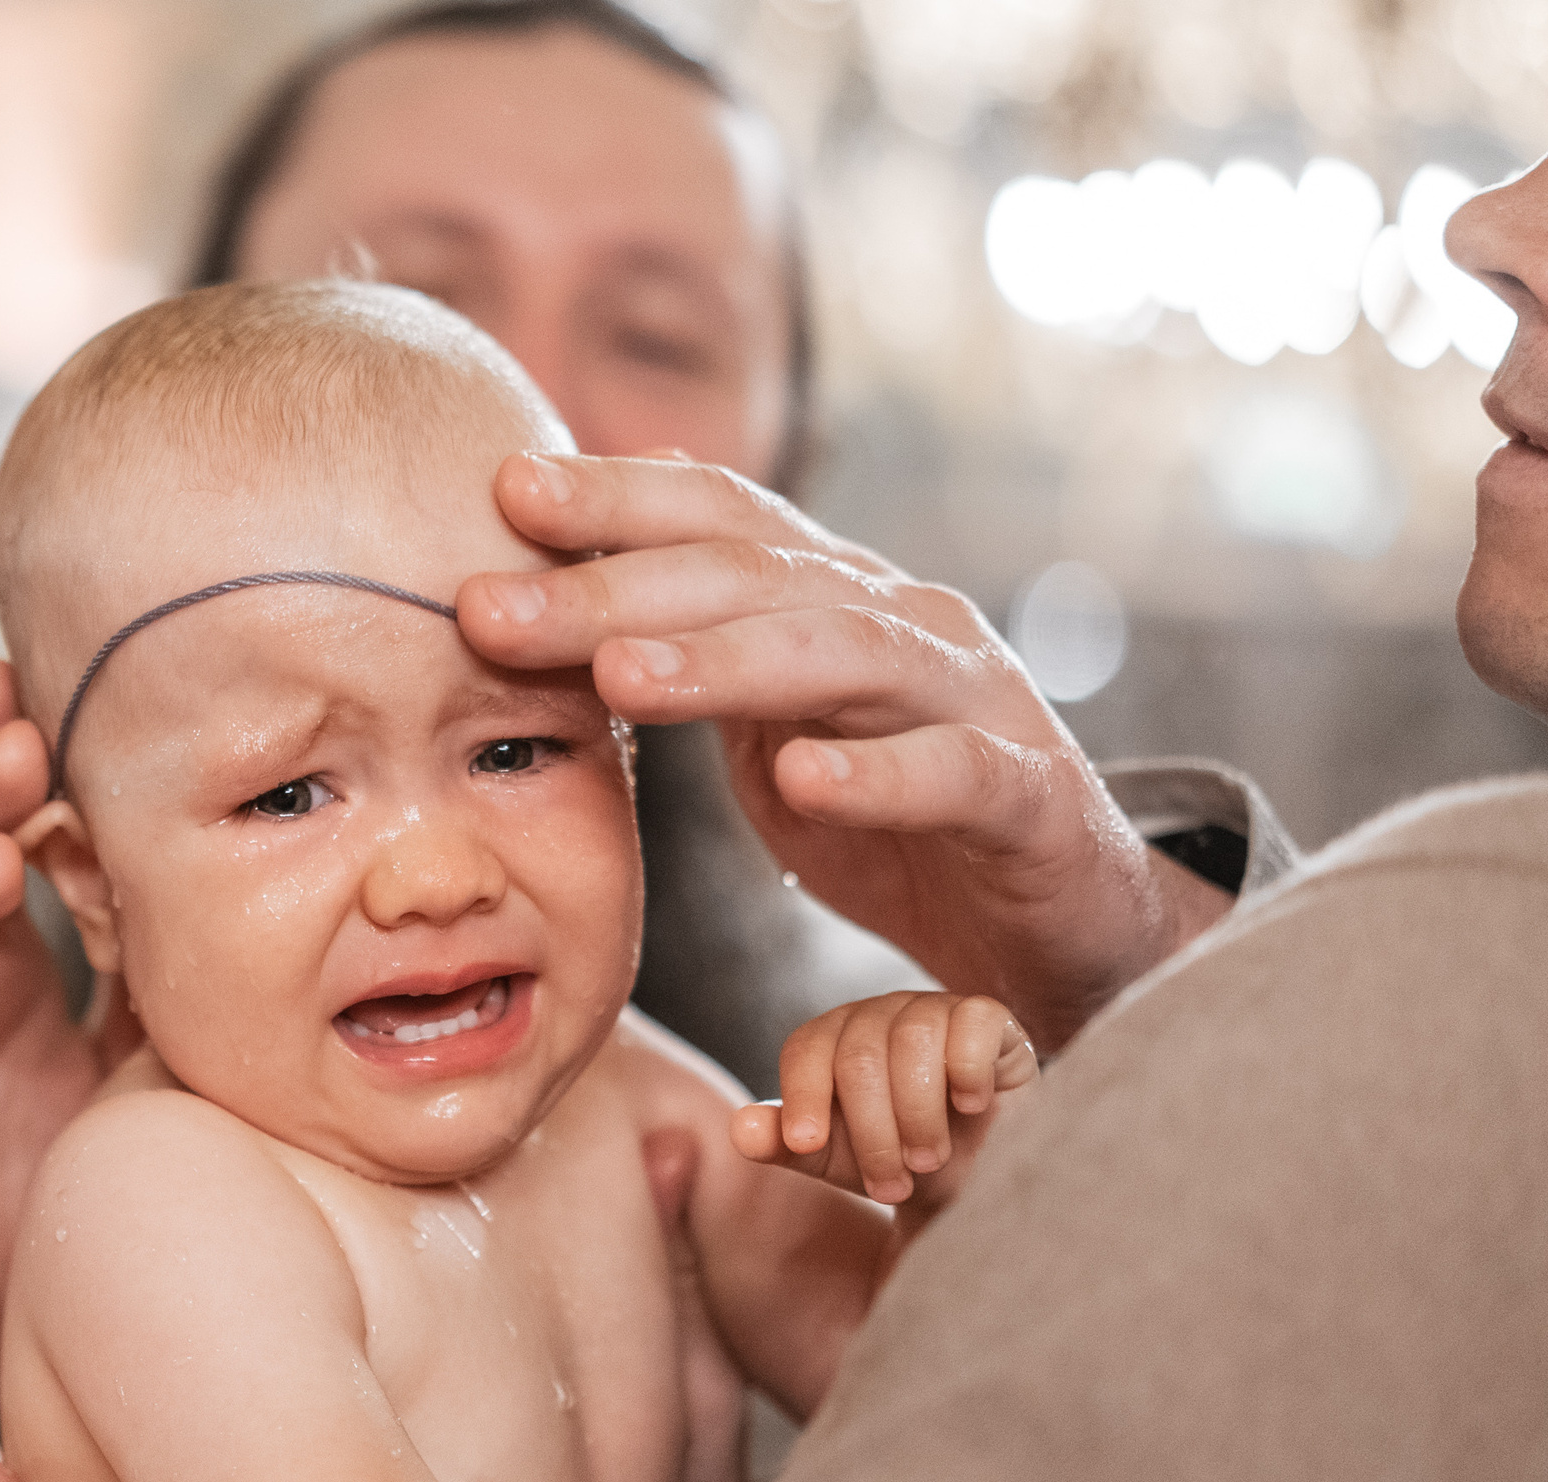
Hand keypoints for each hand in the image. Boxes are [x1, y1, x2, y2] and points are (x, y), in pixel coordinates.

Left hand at [460, 453, 1234, 1053]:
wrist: (1056, 924)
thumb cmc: (896, 819)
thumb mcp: (771, 726)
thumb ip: (690, 653)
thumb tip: (555, 580)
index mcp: (832, 595)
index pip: (718, 515)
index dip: (614, 495)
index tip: (499, 492)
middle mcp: (902, 621)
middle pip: (751, 576)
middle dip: (613, 586)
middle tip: (491, 609)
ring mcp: (973, 700)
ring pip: (843, 654)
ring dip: (723, 660)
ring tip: (617, 675)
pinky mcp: (1029, 797)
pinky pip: (952, 773)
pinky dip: (878, 775)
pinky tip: (805, 782)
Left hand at [731, 992, 1035, 1211]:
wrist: (973, 1177)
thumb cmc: (894, 1162)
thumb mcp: (832, 1162)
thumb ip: (784, 1145)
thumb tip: (742, 1128)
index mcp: (831, 1039)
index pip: (805, 1050)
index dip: (803, 1097)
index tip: (807, 1145)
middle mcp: (877, 1015)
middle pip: (859, 1057)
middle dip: (872, 1132)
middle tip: (890, 1187)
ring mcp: (932, 1009)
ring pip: (912, 1040)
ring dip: (918, 1114)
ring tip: (927, 1160)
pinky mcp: (987, 1017)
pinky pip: (972, 1021)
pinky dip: (967, 1069)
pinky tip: (971, 1106)